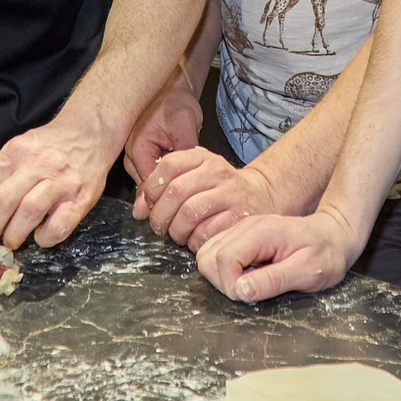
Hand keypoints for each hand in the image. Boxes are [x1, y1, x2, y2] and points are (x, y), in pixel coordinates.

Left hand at [0, 116, 114, 249]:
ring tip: (11, 240)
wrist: (91, 131)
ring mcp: (60, 182)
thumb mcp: (19, 148)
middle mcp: (36, 165)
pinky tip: (41, 235)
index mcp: (14, 153)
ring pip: (28, 212)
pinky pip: (59, 225)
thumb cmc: (50, 146)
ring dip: (14, 234)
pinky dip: (45, 237)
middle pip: (2, 202)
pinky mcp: (81, 198)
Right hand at [122, 81, 202, 183]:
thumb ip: (186, 152)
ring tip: (182, 170)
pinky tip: (176, 167)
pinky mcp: (139, 158)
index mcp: (137, 149)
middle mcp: (129, 157)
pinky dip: (165, 174)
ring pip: (150, 183)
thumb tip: (190, 176)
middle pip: (148, 187)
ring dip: (167, 181)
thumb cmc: (174, 103)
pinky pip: (152, 174)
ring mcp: (133, 158)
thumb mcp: (185, 125)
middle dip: (168, 188)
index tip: (186, 190)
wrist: (169, 90)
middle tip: (187, 181)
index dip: (169, 192)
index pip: (150, 186)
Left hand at [137, 149, 308, 249]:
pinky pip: (207, 233)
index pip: (168, 165)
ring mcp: (231, 194)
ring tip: (177, 234)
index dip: (151, 187)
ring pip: (189, 213)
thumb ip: (164, 188)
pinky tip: (195, 240)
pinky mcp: (240, 217)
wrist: (262, 195)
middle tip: (159, 226)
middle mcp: (218, 172)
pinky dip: (194, 241)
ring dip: (176, 230)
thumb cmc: (220, 189)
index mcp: (204, 158)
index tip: (148, 203)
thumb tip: (137, 210)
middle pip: (176, 192)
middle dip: (160, 214)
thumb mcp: (196, 177)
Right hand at [195, 206, 360, 302]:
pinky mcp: (241, 237)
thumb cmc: (327, 254)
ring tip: (249, 283)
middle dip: (221, 281)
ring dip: (221, 276)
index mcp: (261, 233)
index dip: (229, 284)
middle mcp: (246, 227)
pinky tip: (248, 275)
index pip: (223, 259)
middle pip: (207, 257)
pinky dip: (224, 270)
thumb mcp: (307, 272)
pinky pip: (217, 253)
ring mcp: (242, 230)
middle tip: (249, 290)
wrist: (336, 235)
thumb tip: (239, 291)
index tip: (249, 295)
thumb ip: (273, 280)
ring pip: (207, 254)